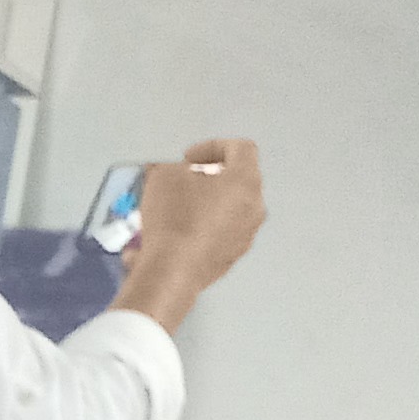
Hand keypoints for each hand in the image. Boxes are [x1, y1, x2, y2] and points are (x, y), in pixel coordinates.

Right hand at [118, 139, 266, 314]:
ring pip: (230, 209)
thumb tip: (178, 176)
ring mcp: (246, 234)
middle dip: (210, 177)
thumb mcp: (163, 177)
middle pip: (238, 180)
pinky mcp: (231, 257)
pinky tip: (175, 236)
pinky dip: (202, 229)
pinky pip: (220, 234)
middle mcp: (255, 206)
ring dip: (207, 204)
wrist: (171, 272)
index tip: (187, 158)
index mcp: (245, 180)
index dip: (213, 146)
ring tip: (176, 211)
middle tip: (183, 182)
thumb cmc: (172, 219)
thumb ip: (175, 168)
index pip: (241, 148)